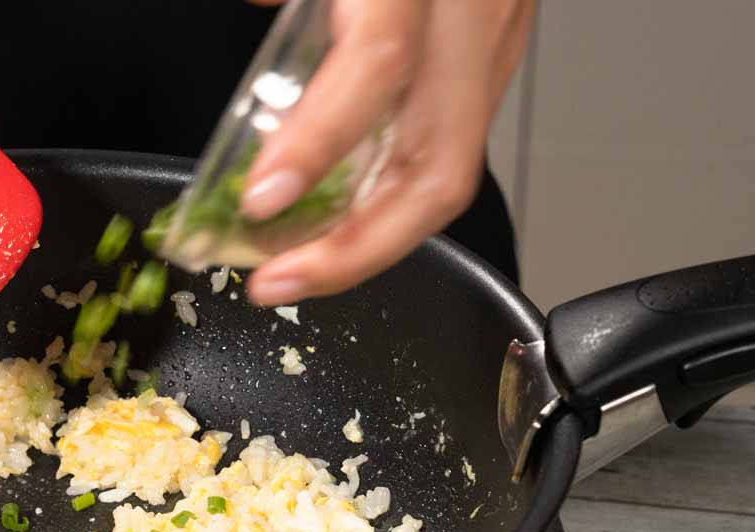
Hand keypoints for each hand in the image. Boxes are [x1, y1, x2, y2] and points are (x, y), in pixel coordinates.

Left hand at [241, 0, 534, 305]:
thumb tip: (257, 9)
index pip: (379, 63)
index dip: (318, 143)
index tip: (260, 198)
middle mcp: (476, 11)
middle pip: (439, 169)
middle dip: (354, 252)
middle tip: (274, 282)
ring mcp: (497, 37)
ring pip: (446, 172)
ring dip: (365, 241)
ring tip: (292, 270)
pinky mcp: (493, 53)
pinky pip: (441, 147)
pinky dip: (382, 198)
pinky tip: (330, 221)